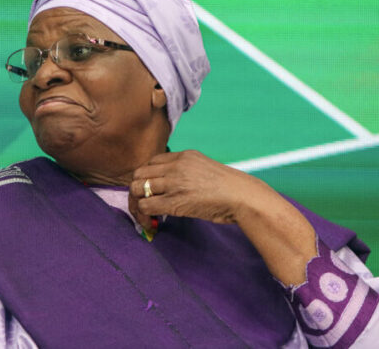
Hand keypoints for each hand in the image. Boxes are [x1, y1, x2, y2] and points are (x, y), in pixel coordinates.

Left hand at [128, 150, 276, 230]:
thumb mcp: (204, 168)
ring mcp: (174, 183)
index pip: (151, 162)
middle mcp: (175, 166)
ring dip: (136, 204)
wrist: (242, 196)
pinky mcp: (175, 201)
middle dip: (136, 189)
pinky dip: (144, 215)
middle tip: (142, 204)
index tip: (151, 190)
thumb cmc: (229, 187)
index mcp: (184, 156)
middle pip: (139, 173)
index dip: (147, 177)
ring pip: (136, 189)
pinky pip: (146, 206)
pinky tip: (151, 222)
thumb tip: (170, 186)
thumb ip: (186, 171)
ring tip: (144, 215)